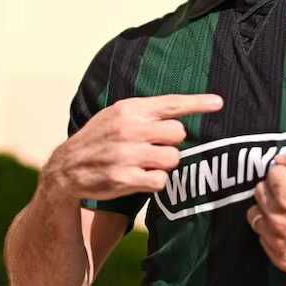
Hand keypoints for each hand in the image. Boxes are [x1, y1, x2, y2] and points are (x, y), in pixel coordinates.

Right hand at [42, 94, 221, 202]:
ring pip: (172, 158)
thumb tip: (180, 114)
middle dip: (171, 142)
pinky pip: (161, 181)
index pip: (170, 103)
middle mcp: (129, 128)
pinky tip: (139, 178)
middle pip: (178, 134)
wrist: (66, 168)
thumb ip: (145, 113)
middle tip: (154, 147)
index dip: (197, 103)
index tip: (219, 103)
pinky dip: (155, 182)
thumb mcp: (116, 116)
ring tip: (143, 163)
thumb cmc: (98, 139)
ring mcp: (127, 154)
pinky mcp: (125, 178)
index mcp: (128, 109)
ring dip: (163, 164)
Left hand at [246, 145, 285, 277]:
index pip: (272, 172)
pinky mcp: (284, 260)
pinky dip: (274, 233)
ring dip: (271, 211)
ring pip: (257, 216)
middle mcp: (279, 220)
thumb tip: (282, 158)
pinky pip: (264, 239)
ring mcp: (279, 242)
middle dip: (277, 189)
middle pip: (260, 192)